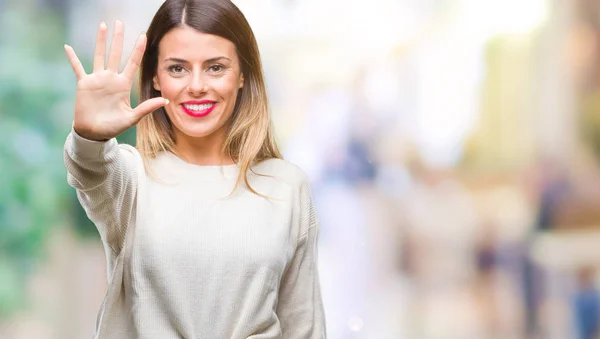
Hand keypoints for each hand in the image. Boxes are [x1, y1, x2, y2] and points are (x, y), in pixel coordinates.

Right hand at [64, 20, 166, 140]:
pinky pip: (77, 68)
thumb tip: (165, 100)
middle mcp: (111, 79)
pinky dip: (72, 58)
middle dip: (118, 38)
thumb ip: (147, 108)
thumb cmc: (114, 127)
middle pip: (116, 54)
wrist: (94, 133)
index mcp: (123, 85)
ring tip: (103, 25)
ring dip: (100, 41)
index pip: (133, 63)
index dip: (138, 50)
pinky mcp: (84, 84)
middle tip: (120, 22)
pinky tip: (67, 47)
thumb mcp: (132, 118)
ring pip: (99, 56)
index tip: (143, 36)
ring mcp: (97, 80)